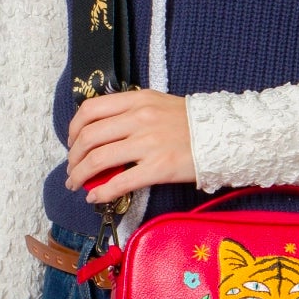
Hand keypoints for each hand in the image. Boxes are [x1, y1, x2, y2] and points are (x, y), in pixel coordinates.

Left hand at [65, 88, 194, 205]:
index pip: (90, 110)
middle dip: (73, 157)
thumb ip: (130, 114)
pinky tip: (95, 198)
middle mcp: (140, 118)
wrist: (226, 136)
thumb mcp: (158, 105)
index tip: (72, 143)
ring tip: (77, 184)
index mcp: (138, 100)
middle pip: (89, 137)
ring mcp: (149, 143)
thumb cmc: (192, 123)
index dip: (73, 128)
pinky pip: (119, 182)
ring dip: (80, 175)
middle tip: (72, 169)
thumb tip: (101, 135)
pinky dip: (100, 192)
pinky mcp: (159, 168)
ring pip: (98, 159)